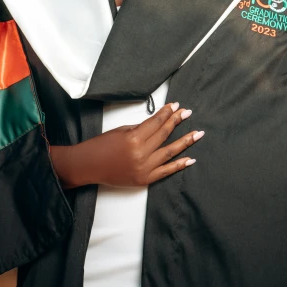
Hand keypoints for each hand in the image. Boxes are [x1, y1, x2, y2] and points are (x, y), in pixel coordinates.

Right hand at [51, 102, 203, 188]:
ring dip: (185, 142)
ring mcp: (144, 168)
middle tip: (187, 113)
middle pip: (164, 135)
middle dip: (176, 122)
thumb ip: (142, 129)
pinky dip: (179, 165)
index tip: (176, 106)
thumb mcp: (122, 131)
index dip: (167, 113)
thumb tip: (159, 123)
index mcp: (134, 138)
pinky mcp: (144, 179)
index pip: (156, 123)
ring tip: (198, 134)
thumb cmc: (102, 145)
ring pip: (169, 152)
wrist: (89, 166)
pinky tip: (190, 158)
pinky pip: (165, 171)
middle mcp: (141, 154)